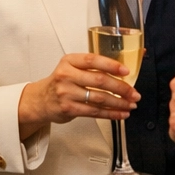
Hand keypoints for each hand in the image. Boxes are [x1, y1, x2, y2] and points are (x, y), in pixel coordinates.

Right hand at [17, 52, 141, 140]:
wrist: (40, 100)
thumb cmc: (60, 83)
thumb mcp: (70, 68)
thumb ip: (90, 67)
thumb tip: (121, 71)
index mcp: (69, 61)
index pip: (93, 60)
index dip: (112, 65)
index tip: (126, 71)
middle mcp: (67, 76)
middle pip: (99, 80)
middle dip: (121, 88)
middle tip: (134, 93)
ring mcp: (67, 93)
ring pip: (99, 98)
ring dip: (119, 102)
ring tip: (130, 104)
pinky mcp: (69, 108)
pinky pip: (95, 112)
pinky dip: (111, 114)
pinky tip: (121, 113)